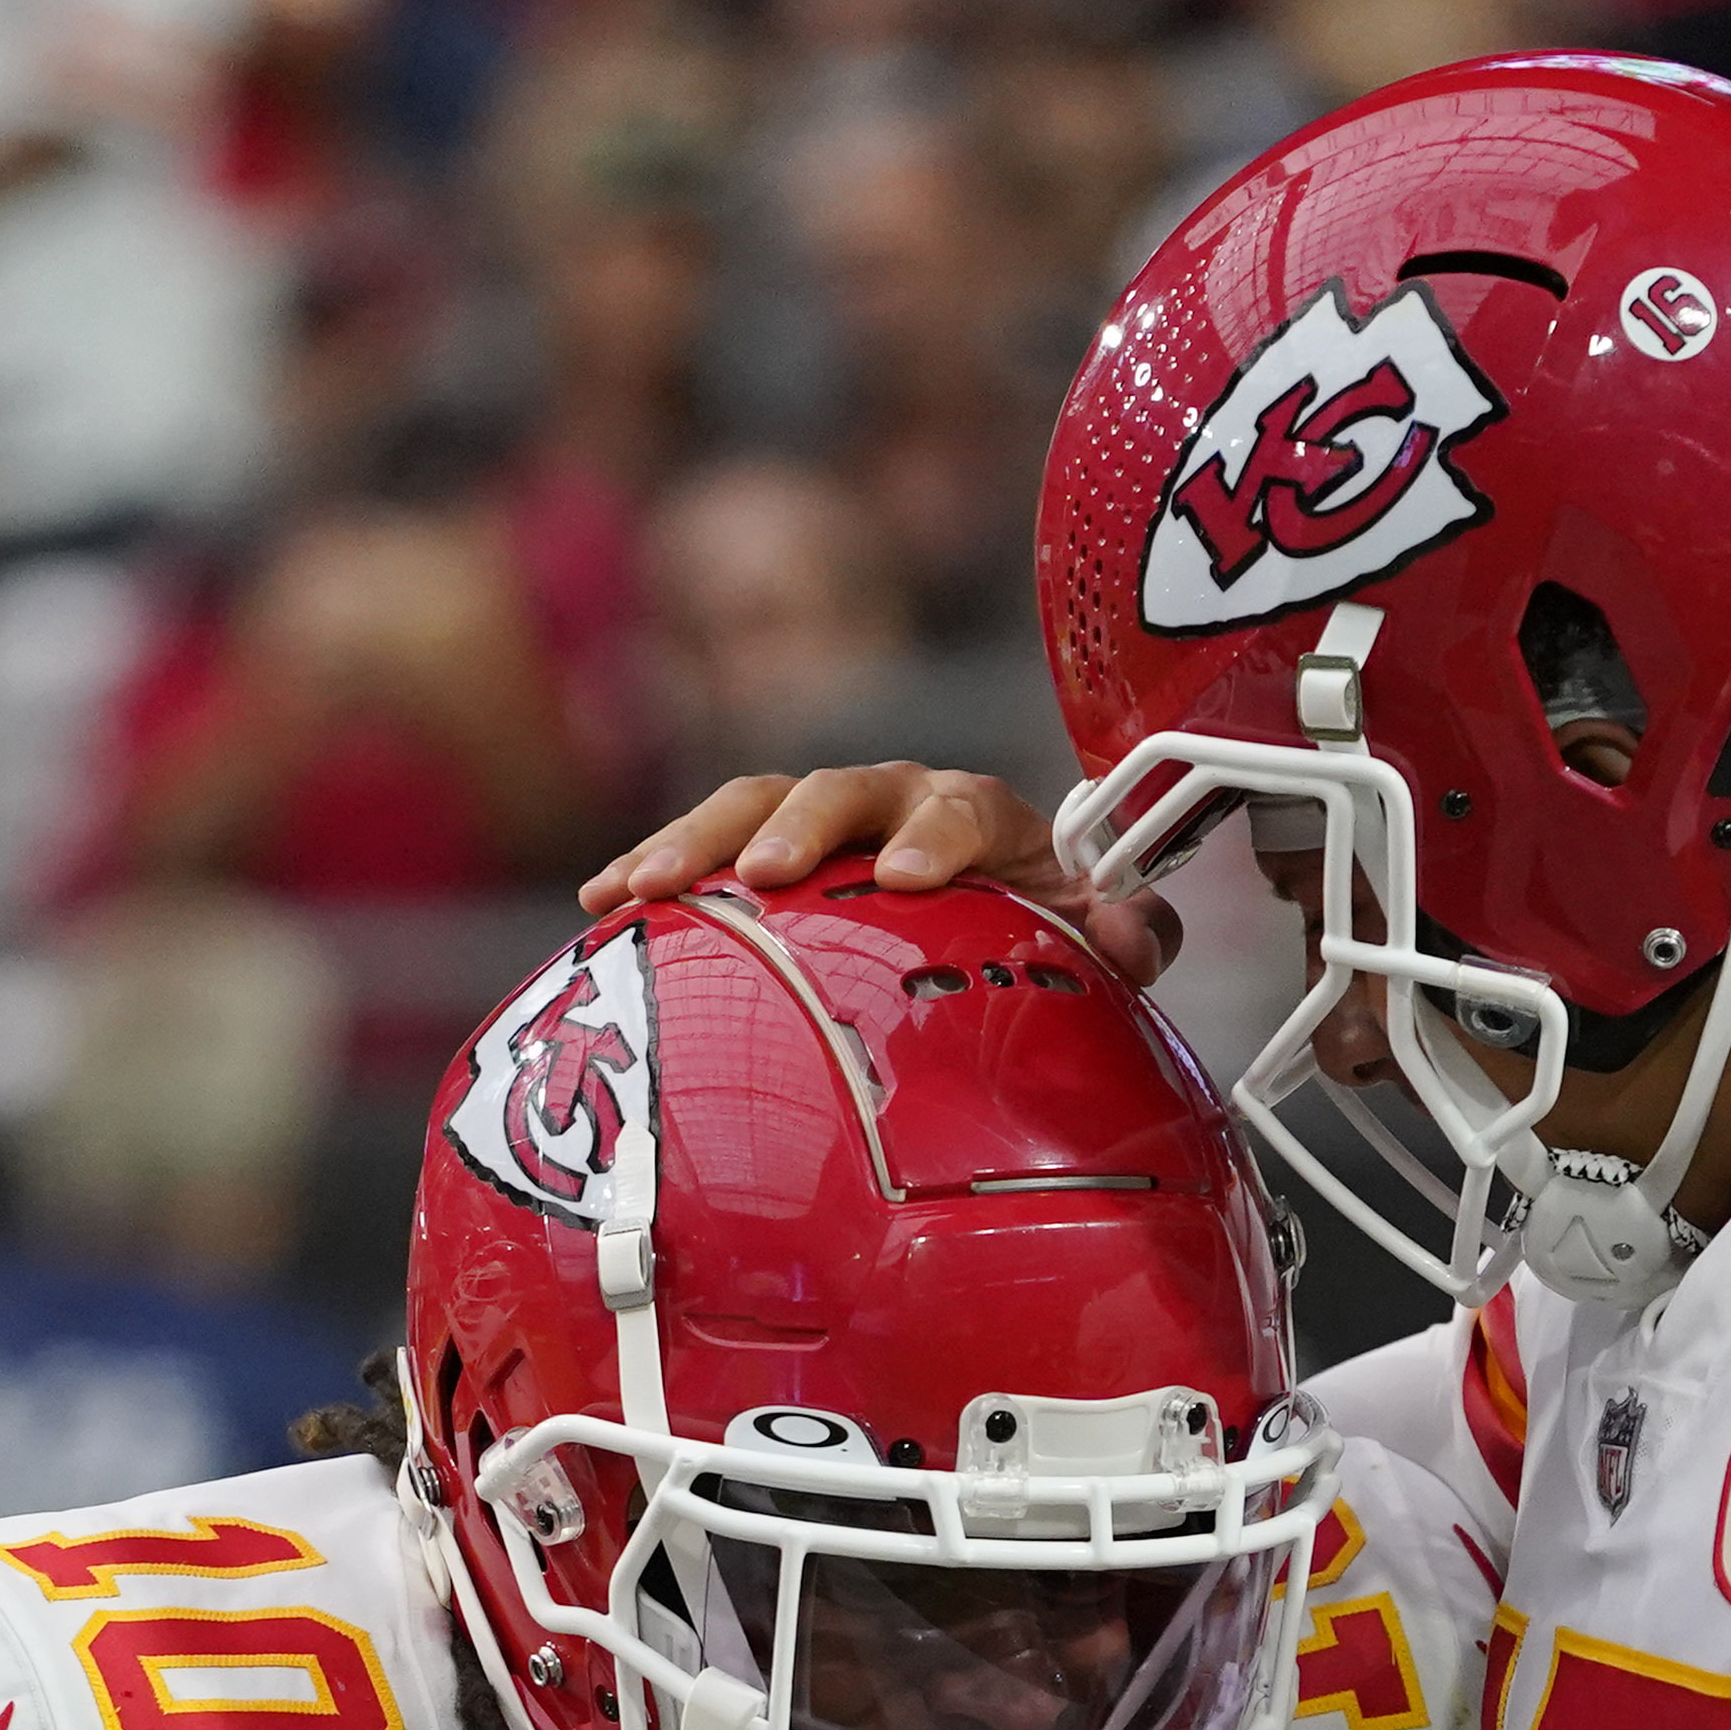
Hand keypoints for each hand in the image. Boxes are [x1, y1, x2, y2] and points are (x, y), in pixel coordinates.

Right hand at [581, 764, 1176, 983]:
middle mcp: (890, 804)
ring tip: (642, 886)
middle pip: (838, 790)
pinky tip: (598, 907)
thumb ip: (1120, 934)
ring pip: (752, 807)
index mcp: (974, 817)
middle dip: (798, 826)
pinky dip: (649, 868)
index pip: (960, 807)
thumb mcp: (1081, 940)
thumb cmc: (1023, 935)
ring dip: (696, 841)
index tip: (906, 878)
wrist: (976, 929)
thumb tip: (1132, 933)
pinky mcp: (755, 854)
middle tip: (766, 872)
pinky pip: (699, 849)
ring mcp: (815, 825)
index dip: (935, 835)